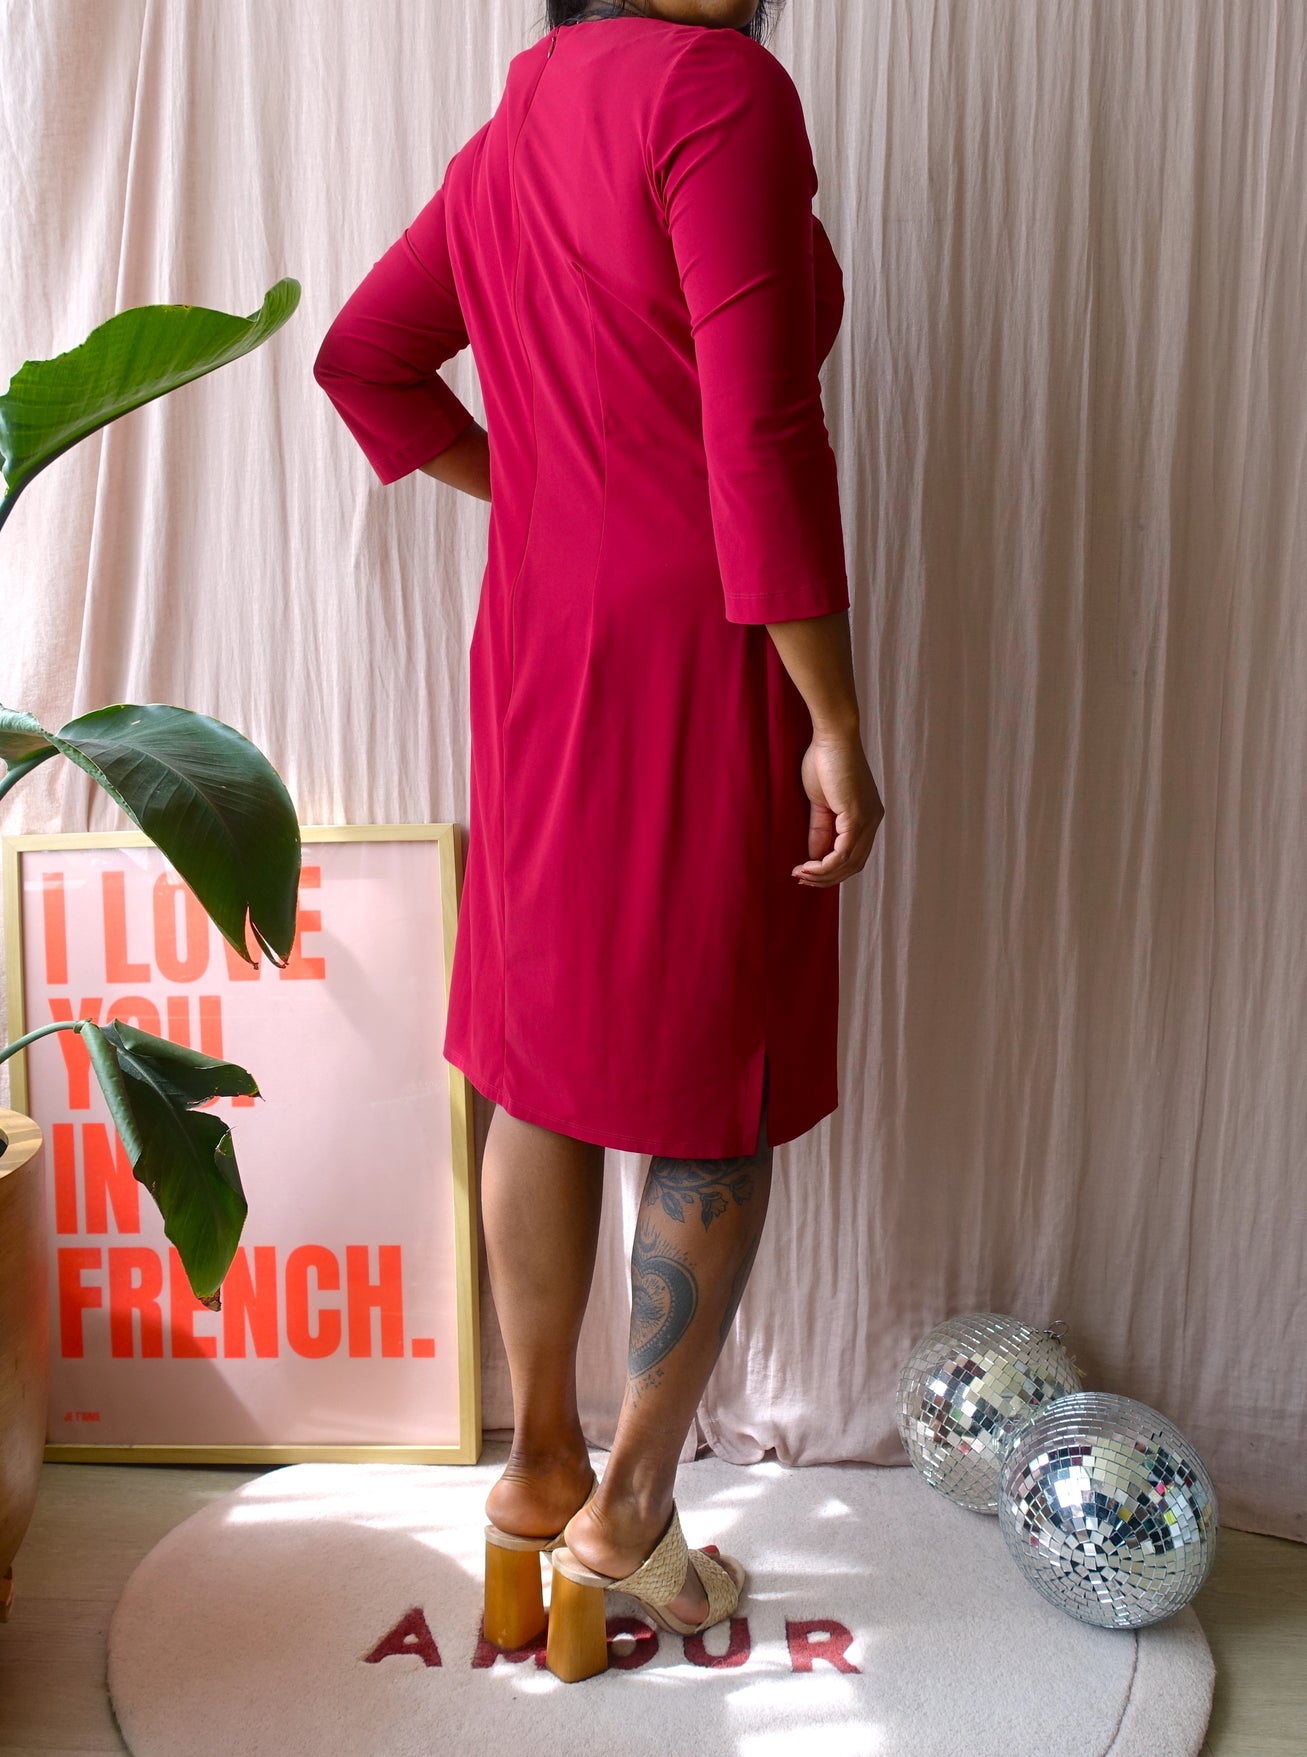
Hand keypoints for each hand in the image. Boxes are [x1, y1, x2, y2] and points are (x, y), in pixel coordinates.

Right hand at [792, 731, 882, 886]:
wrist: (832, 736)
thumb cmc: (824, 760)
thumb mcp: (820, 802)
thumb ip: (820, 829)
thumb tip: (814, 857)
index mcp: (867, 816)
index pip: (854, 855)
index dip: (830, 869)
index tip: (805, 872)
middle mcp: (873, 820)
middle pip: (854, 865)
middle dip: (826, 878)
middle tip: (801, 879)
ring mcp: (868, 820)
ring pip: (849, 863)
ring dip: (823, 875)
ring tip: (801, 875)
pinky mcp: (857, 817)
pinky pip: (842, 853)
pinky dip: (824, 865)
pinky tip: (807, 866)